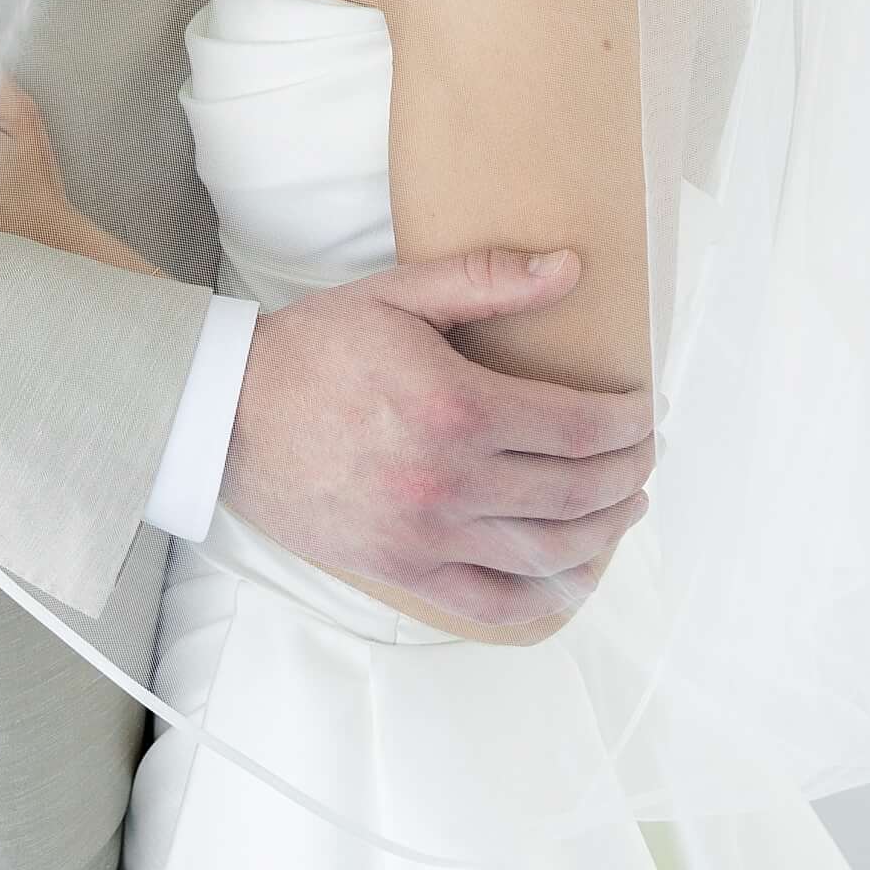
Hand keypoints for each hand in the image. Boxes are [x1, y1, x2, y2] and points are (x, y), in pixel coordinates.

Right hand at [221, 256, 651, 634]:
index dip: (630, 424)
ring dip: (604, 532)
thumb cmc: (310, 351)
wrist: (223, 418)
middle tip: (644, 457)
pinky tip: (572, 575)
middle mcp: (450, 481)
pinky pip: (493, 602)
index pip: (580, 427)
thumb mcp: (397, 297)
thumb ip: (488, 281)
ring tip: (626, 507)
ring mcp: (427, 536)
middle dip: (629, 474)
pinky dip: (545, 595)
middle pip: (577, 492)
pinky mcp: (403, 572)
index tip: (646, 413)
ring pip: (547, 552)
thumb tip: (572, 268)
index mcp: (457, 408)